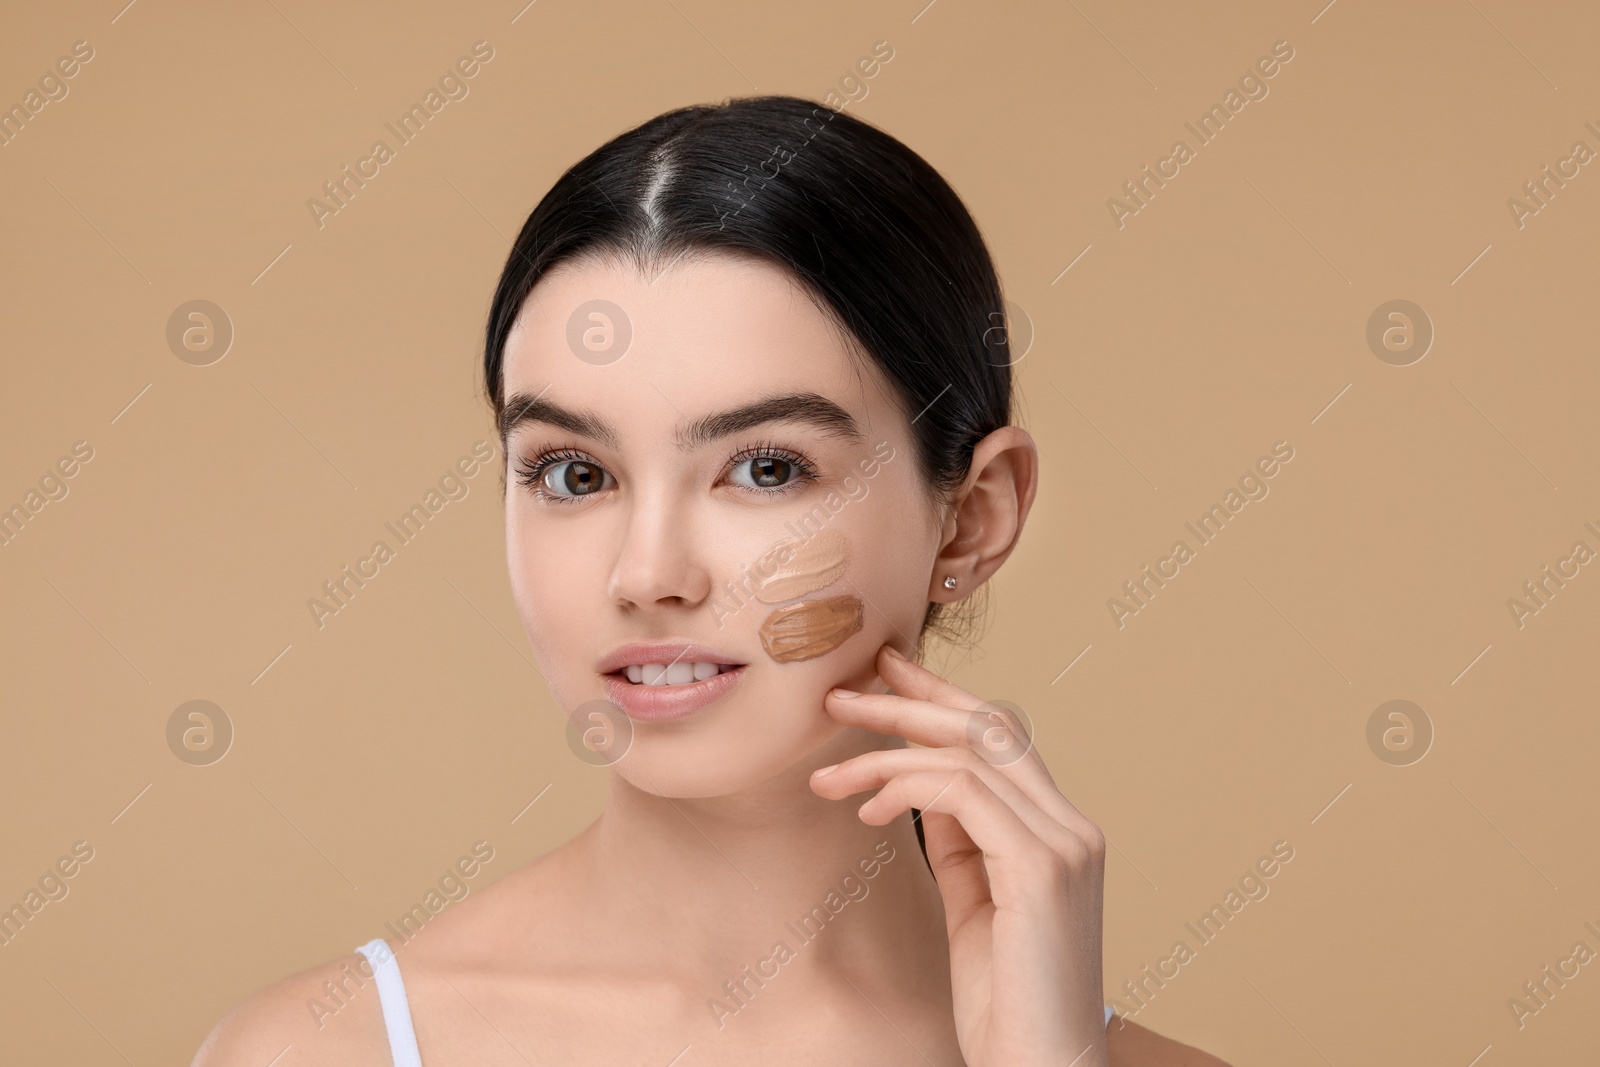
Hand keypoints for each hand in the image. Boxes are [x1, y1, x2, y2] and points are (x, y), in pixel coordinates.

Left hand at [810, 644, 1107, 1066]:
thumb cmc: (1006, 1001)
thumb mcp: (975, 903)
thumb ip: (962, 841)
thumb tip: (919, 786)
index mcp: (1061, 831)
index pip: (1003, 737)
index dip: (942, 699)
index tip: (885, 674)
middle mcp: (1073, 827)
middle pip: (990, 727)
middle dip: (909, 702)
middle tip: (840, 694)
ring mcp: (1064, 845)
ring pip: (969, 754)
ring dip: (886, 751)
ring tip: (830, 774)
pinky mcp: (1041, 869)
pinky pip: (964, 795)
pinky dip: (907, 787)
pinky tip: (869, 807)